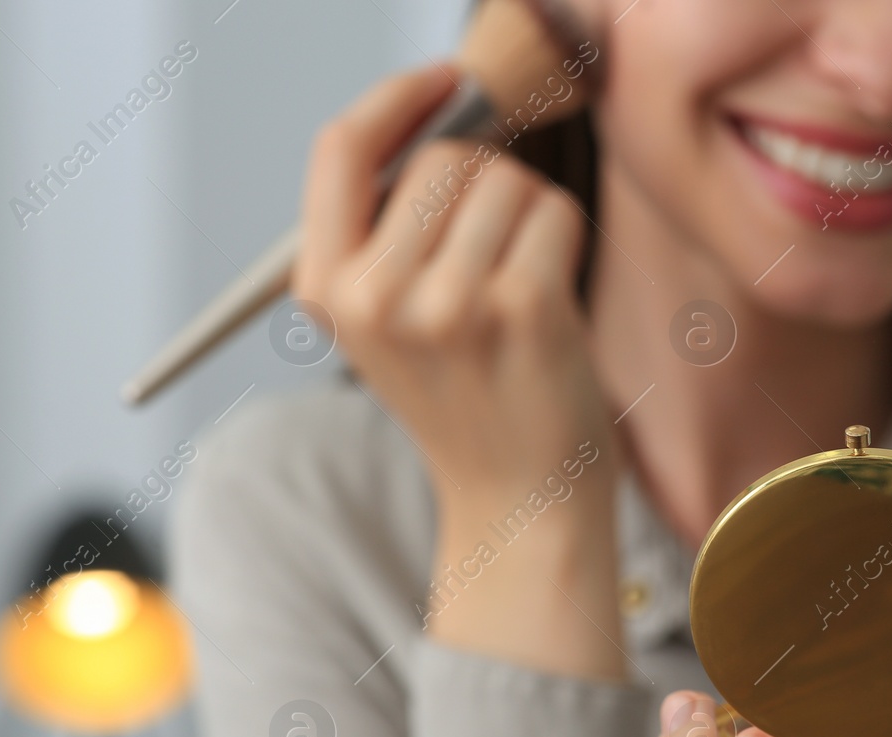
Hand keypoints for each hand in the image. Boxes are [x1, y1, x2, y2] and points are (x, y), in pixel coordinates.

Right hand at [294, 65, 624, 679]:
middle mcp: (376, 298)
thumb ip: (387, 225)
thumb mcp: (386, 319)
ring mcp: (450, 305)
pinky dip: (565, 239)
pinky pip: (555, 212)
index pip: (339, 149)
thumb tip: (444, 107)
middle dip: (483, 185)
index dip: (396, 98)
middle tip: (493, 257)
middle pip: (442, 158)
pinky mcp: (525, 310)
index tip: (445, 82)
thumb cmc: (466, 395)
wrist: (517, 499)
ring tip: (520, 288)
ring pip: (505, 179)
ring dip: (528, 215)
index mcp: (327, 291)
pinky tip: (551, 299)